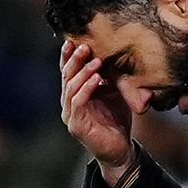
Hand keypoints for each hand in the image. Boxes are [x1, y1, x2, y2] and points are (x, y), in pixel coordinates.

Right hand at [60, 40, 133, 185]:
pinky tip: (95, 79)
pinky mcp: (76, 125)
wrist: (121, 148)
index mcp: (76, 93)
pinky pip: (77, 103)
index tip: (74, 39)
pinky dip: (85, 89)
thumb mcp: (115, 93)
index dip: (68, 56)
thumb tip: (115, 55)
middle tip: (84, 45)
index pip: (68, 71)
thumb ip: (111, 77)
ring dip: (82, 72)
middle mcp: (69, 102)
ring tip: (95, 61)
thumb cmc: (116, 119)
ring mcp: (70, 114)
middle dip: (74, 59)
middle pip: (67, 76)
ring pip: (70, 88)